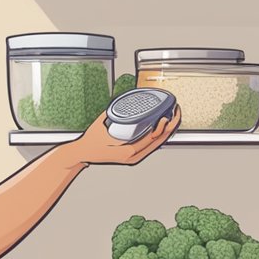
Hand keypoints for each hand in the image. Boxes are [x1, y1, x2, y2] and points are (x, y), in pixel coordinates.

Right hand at [67, 107, 181, 165]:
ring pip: (156, 145)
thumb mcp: (103, 124)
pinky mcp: (134, 155)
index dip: (161, 128)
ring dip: (166, 131)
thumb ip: (116, 113)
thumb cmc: (91, 141)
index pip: (150, 139)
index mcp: (128, 152)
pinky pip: (150, 146)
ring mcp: (134, 157)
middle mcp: (133, 157)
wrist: (83, 153)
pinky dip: (158, 136)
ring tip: (173, 118)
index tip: (165, 116)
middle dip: (170, 128)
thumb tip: (127, 101)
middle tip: (175, 114)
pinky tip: (163, 128)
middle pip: (158, 142)